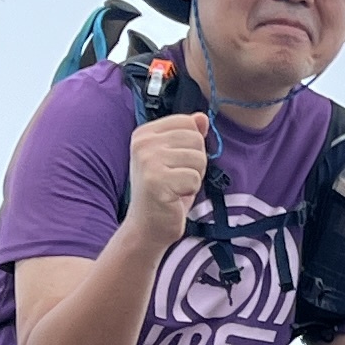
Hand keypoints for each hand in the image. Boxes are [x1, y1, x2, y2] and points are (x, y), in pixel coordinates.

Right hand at [123, 112, 209, 240]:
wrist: (146, 227)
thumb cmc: (164, 193)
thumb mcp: (177, 159)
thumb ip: (188, 136)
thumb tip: (202, 117)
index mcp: (145, 133)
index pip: (188, 122)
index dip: (192, 146)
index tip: (176, 164)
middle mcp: (142, 142)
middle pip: (196, 139)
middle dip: (195, 163)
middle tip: (177, 180)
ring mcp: (147, 160)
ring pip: (198, 158)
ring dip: (194, 178)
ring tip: (175, 188)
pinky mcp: (156, 179)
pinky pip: (195, 178)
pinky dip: (190, 191)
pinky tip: (174, 198)